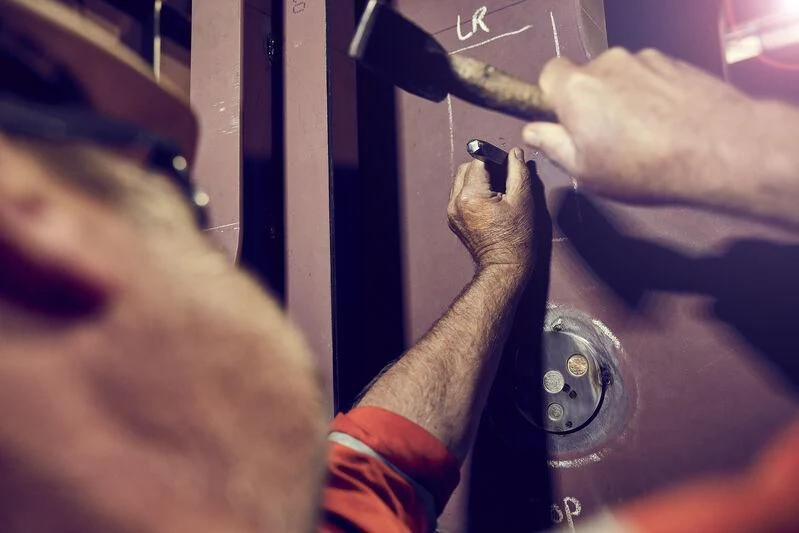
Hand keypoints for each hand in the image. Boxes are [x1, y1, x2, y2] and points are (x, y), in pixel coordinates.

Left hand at [447, 147, 534, 275]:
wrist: (505, 266)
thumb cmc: (516, 238)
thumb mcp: (523, 200)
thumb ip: (518, 172)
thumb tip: (515, 154)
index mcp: (471, 196)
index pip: (478, 161)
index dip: (494, 159)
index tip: (506, 167)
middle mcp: (456, 203)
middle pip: (466, 168)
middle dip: (484, 168)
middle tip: (502, 180)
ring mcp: (452, 213)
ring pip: (460, 181)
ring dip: (476, 180)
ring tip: (495, 193)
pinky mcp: (453, 220)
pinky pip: (459, 195)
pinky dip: (472, 193)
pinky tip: (487, 203)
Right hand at [522, 48, 761, 204]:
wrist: (718, 148)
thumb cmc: (643, 166)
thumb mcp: (585, 170)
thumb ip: (553, 145)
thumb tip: (532, 131)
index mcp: (576, 89)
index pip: (548, 73)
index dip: (553, 96)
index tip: (564, 120)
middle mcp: (607, 63)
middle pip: (587, 75)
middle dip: (591, 100)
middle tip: (606, 137)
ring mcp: (645, 59)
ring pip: (621, 76)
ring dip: (624, 98)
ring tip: (643, 134)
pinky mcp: (675, 62)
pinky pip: (651, 77)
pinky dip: (652, 95)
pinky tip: (667, 124)